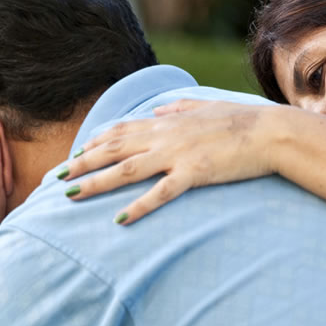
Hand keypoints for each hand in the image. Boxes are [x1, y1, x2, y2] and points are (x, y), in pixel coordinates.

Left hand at [60, 99, 281, 223]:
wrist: (271, 132)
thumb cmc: (243, 120)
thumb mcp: (207, 106)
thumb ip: (179, 107)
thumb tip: (158, 110)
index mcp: (168, 122)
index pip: (121, 130)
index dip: (94, 142)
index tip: (74, 154)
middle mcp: (165, 136)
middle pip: (114, 150)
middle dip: (81, 163)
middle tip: (54, 177)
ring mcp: (178, 155)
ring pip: (126, 170)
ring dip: (95, 183)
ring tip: (70, 195)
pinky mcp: (194, 173)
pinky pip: (160, 193)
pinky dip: (138, 206)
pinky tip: (119, 219)